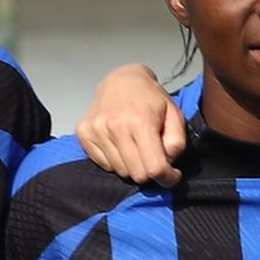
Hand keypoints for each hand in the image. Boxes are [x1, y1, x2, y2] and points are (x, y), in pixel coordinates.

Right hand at [76, 63, 191, 187]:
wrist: (121, 81)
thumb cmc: (151, 100)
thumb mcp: (175, 116)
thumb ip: (176, 143)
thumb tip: (166, 165)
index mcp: (140, 121)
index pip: (154, 168)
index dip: (167, 178)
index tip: (172, 175)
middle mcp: (114, 126)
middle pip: (137, 174)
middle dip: (149, 172)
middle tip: (154, 159)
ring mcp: (96, 130)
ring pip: (120, 171)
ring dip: (132, 166)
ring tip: (136, 148)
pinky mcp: (83, 133)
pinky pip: (104, 165)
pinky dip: (116, 162)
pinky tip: (121, 145)